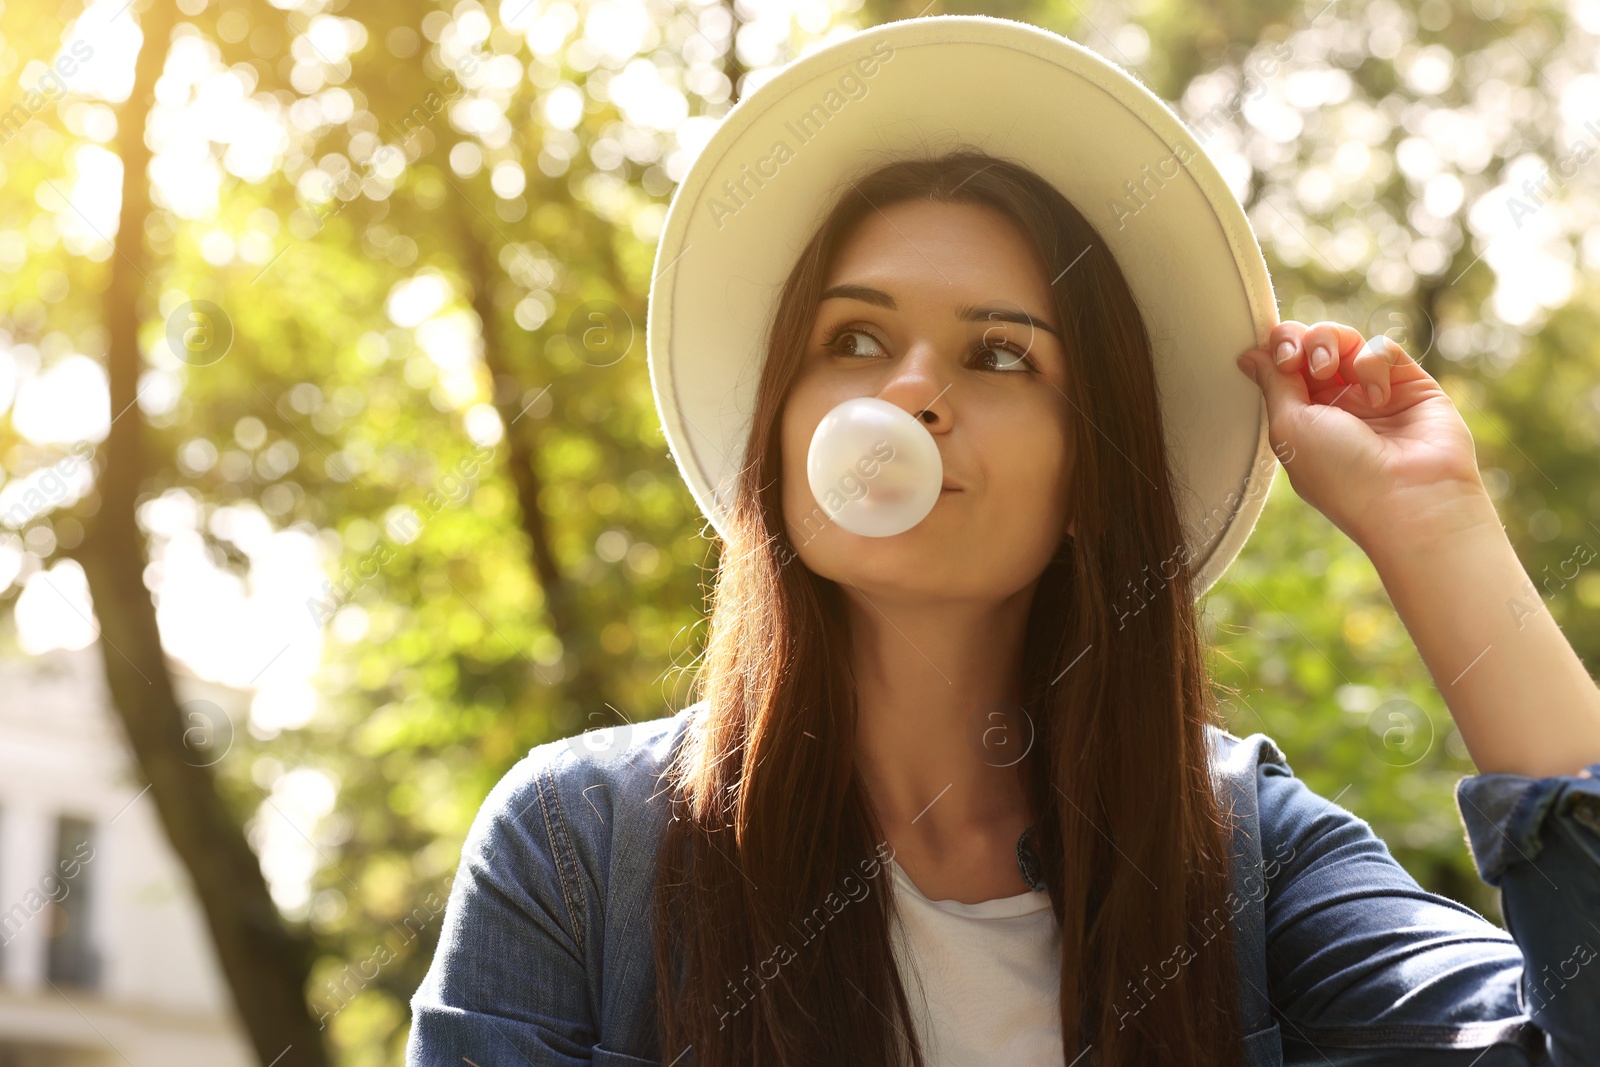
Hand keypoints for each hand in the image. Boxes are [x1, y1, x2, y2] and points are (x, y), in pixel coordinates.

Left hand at [1234, 320, 1491, 552]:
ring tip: (1328, 367)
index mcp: (1302, 419)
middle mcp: (1336, 404)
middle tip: (1298, 360)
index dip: (1276, 350)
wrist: (1409, 499)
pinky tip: (1378, 396)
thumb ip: (1273, 383)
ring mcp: (1372, 393)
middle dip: (1299, 340)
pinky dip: (1373, 362)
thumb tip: (1249, 355)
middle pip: (1309, 345)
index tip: (1279, 360)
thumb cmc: (1341, 474)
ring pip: (1345, 339)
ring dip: (1329, 342)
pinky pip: (1383, 348)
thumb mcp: (1290, 427)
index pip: (1281, 367)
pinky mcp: (1410, 384)